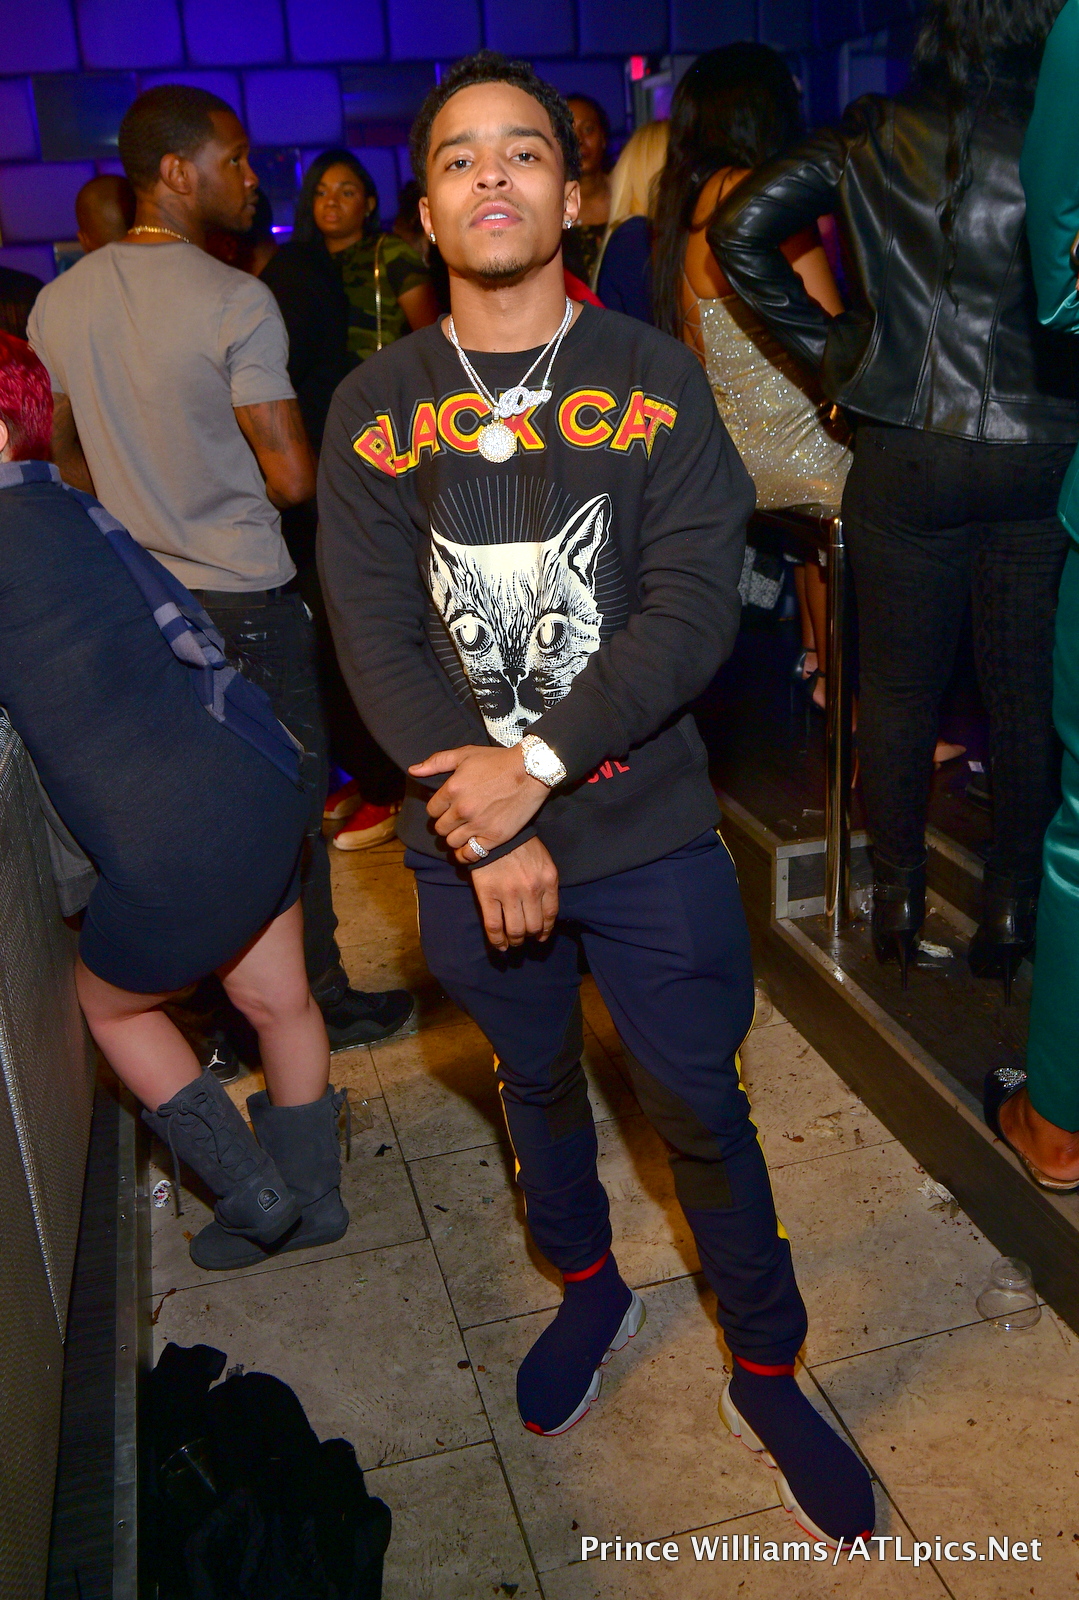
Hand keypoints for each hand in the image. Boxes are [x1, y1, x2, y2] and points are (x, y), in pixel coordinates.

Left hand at [409, 743, 549, 861]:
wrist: (531, 771)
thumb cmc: (497, 761)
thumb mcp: (465, 754)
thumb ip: (436, 762)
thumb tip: (413, 770)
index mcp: (452, 789)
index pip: (432, 811)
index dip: (439, 809)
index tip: (448, 808)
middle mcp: (462, 810)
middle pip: (440, 829)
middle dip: (446, 825)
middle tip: (456, 821)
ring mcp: (478, 825)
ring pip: (453, 843)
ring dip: (455, 839)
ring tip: (464, 832)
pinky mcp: (494, 837)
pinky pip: (471, 854)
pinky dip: (467, 853)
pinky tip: (470, 847)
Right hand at [471, 837, 558, 950]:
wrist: (495, 832)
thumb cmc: (521, 845)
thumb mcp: (544, 861)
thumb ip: (547, 884)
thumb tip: (544, 912)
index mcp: (548, 880)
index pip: (551, 915)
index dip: (546, 930)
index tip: (541, 936)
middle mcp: (532, 890)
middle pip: (533, 926)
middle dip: (529, 937)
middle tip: (524, 939)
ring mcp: (510, 894)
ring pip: (516, 930)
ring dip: (515, 941)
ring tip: (512, 942)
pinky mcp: (489, 895)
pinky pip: (494, 925)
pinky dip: (497, 940)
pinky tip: (500, 946)